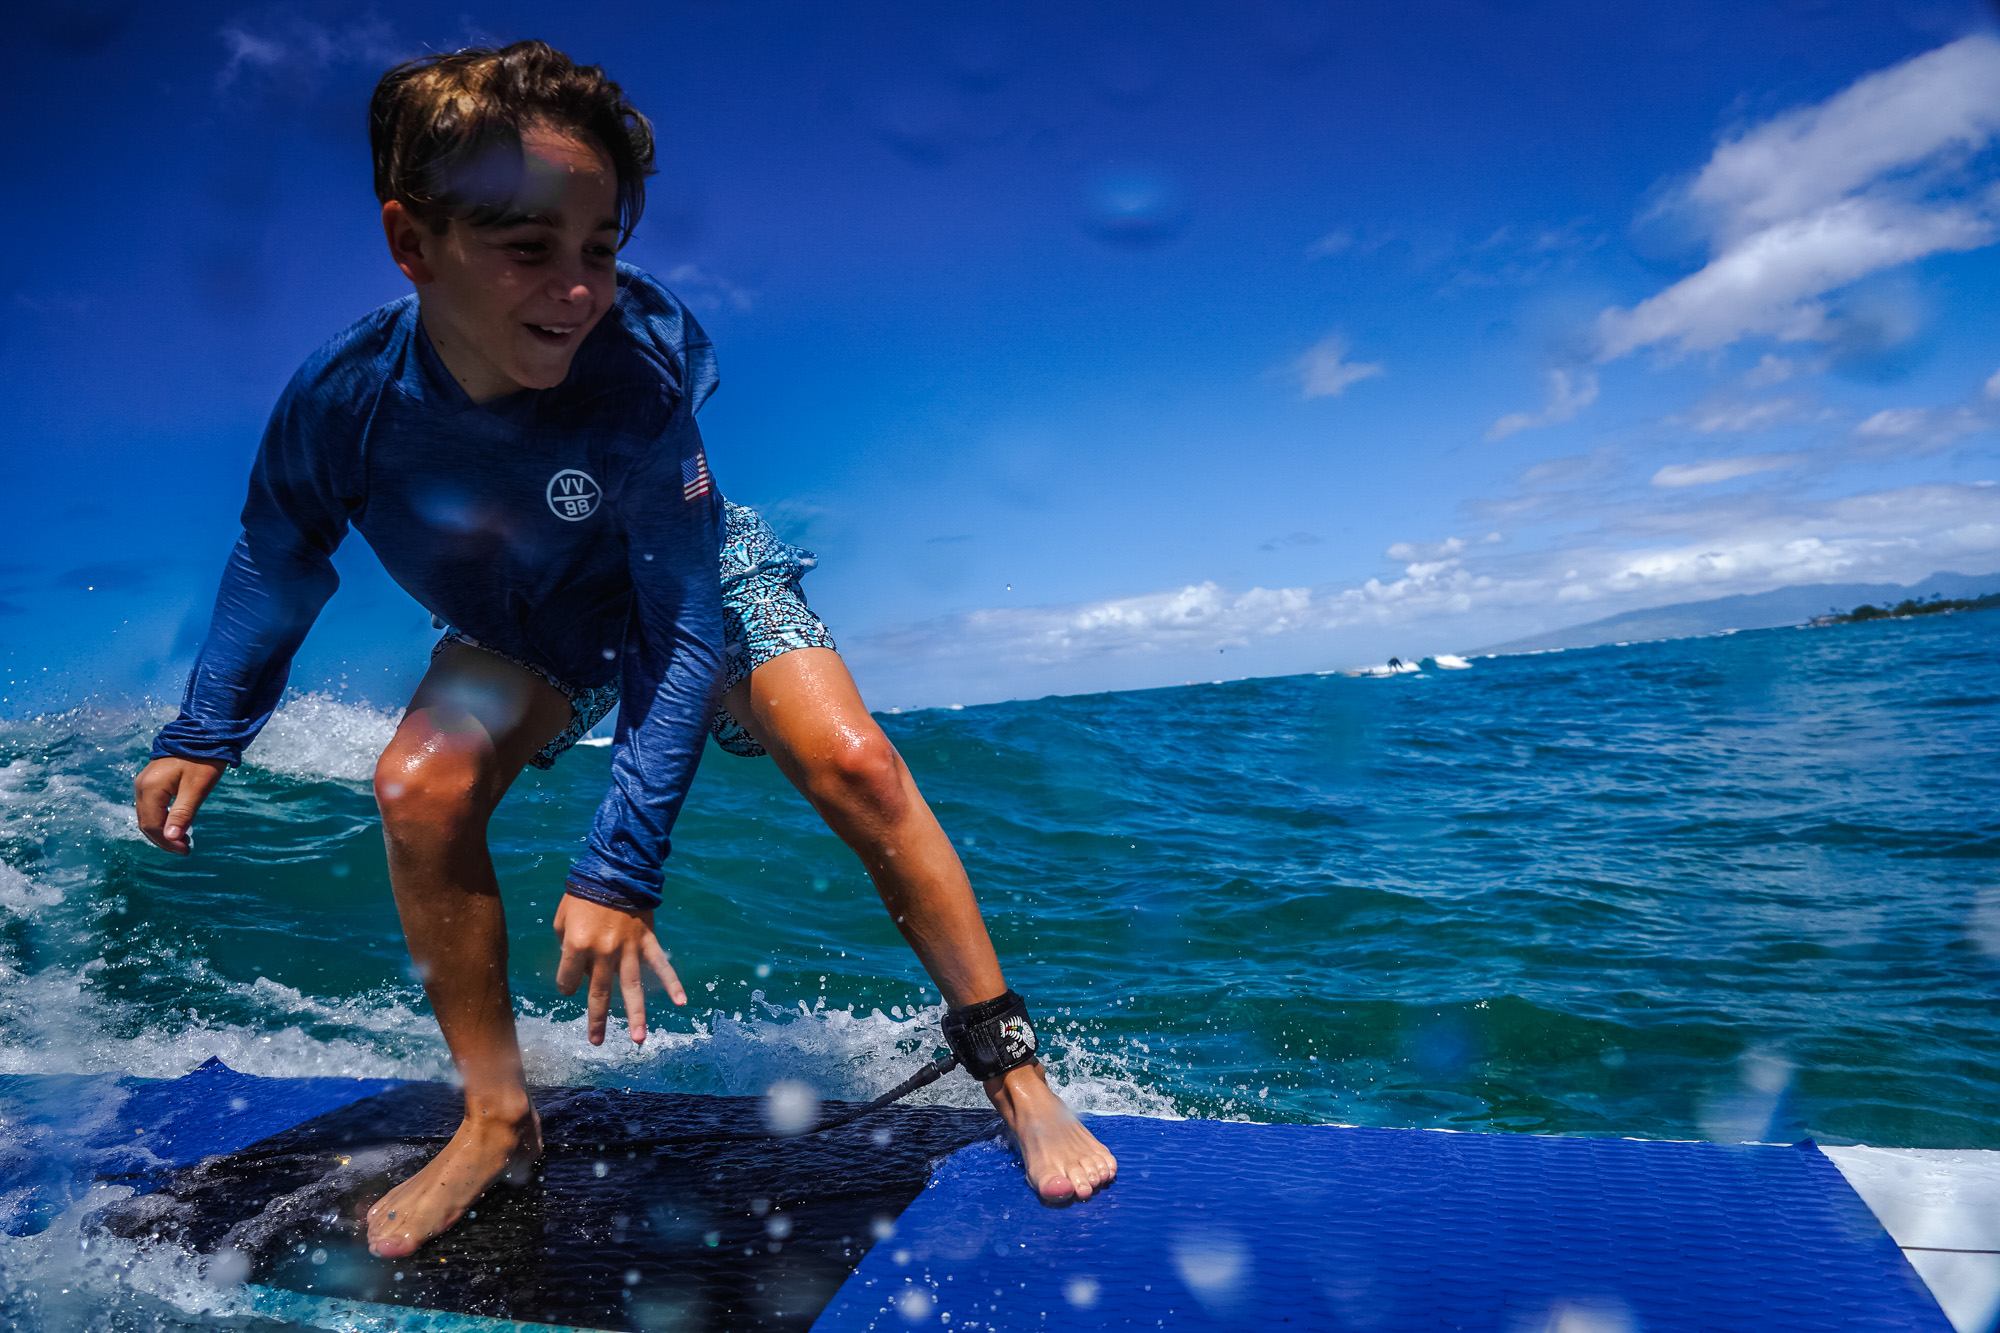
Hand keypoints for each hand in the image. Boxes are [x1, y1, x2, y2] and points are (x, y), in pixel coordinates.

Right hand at [134, 757, 226, 854]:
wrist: (202, 733)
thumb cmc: (203, 760)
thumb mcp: (196, 788)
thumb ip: (182, 814)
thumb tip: (171, 838)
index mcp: (150, 788)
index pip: (152, 825)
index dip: (167, 842)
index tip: (186, 851)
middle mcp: (141, 786)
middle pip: (146, 822)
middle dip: (164, 839)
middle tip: (185, 849)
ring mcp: (144, 783)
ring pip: (147, 816)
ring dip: (162, 831)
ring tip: (182, 841)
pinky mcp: (151, 781)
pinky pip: (151, 806)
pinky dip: (161, 819)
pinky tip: (176, 824)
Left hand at [552, 892, 685, 1044]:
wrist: (614, 868)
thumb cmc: (583, 893)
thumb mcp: (562, 917)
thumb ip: (566, 944)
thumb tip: (578, 966)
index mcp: (577, 945)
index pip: (568, 980)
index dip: (566, 984)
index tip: (570, 983)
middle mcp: (602, 952)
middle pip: (599, 993)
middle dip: (597, 1019)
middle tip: (596, 1041)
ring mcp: (627, 948)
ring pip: (631, 988)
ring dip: (636, 1015)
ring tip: (639, 1039)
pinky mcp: (646, 941)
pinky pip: (661, 965)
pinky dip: (672, 983)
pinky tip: (680, 1002)